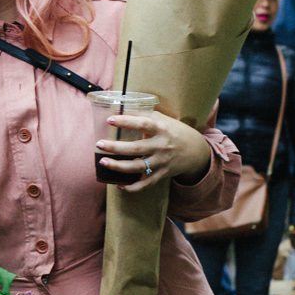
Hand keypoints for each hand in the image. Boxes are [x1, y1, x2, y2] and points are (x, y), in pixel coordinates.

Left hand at [96, 111, 210, 192]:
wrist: (196, 152)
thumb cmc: (175, 131)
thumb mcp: (164, 120)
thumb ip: (145, 116)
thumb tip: (121, 107)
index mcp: (162, 129)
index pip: (142, 124)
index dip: (126, 121)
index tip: (110, 119)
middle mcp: (161, 147)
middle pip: (136, 148)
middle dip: (115, 147)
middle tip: (99, 144)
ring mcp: (161, 162)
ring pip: (138, 167)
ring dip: (119, 167)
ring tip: (103, 162)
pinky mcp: (162, 175)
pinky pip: (146, 183)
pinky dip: (133, 187)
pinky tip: (120, 185)